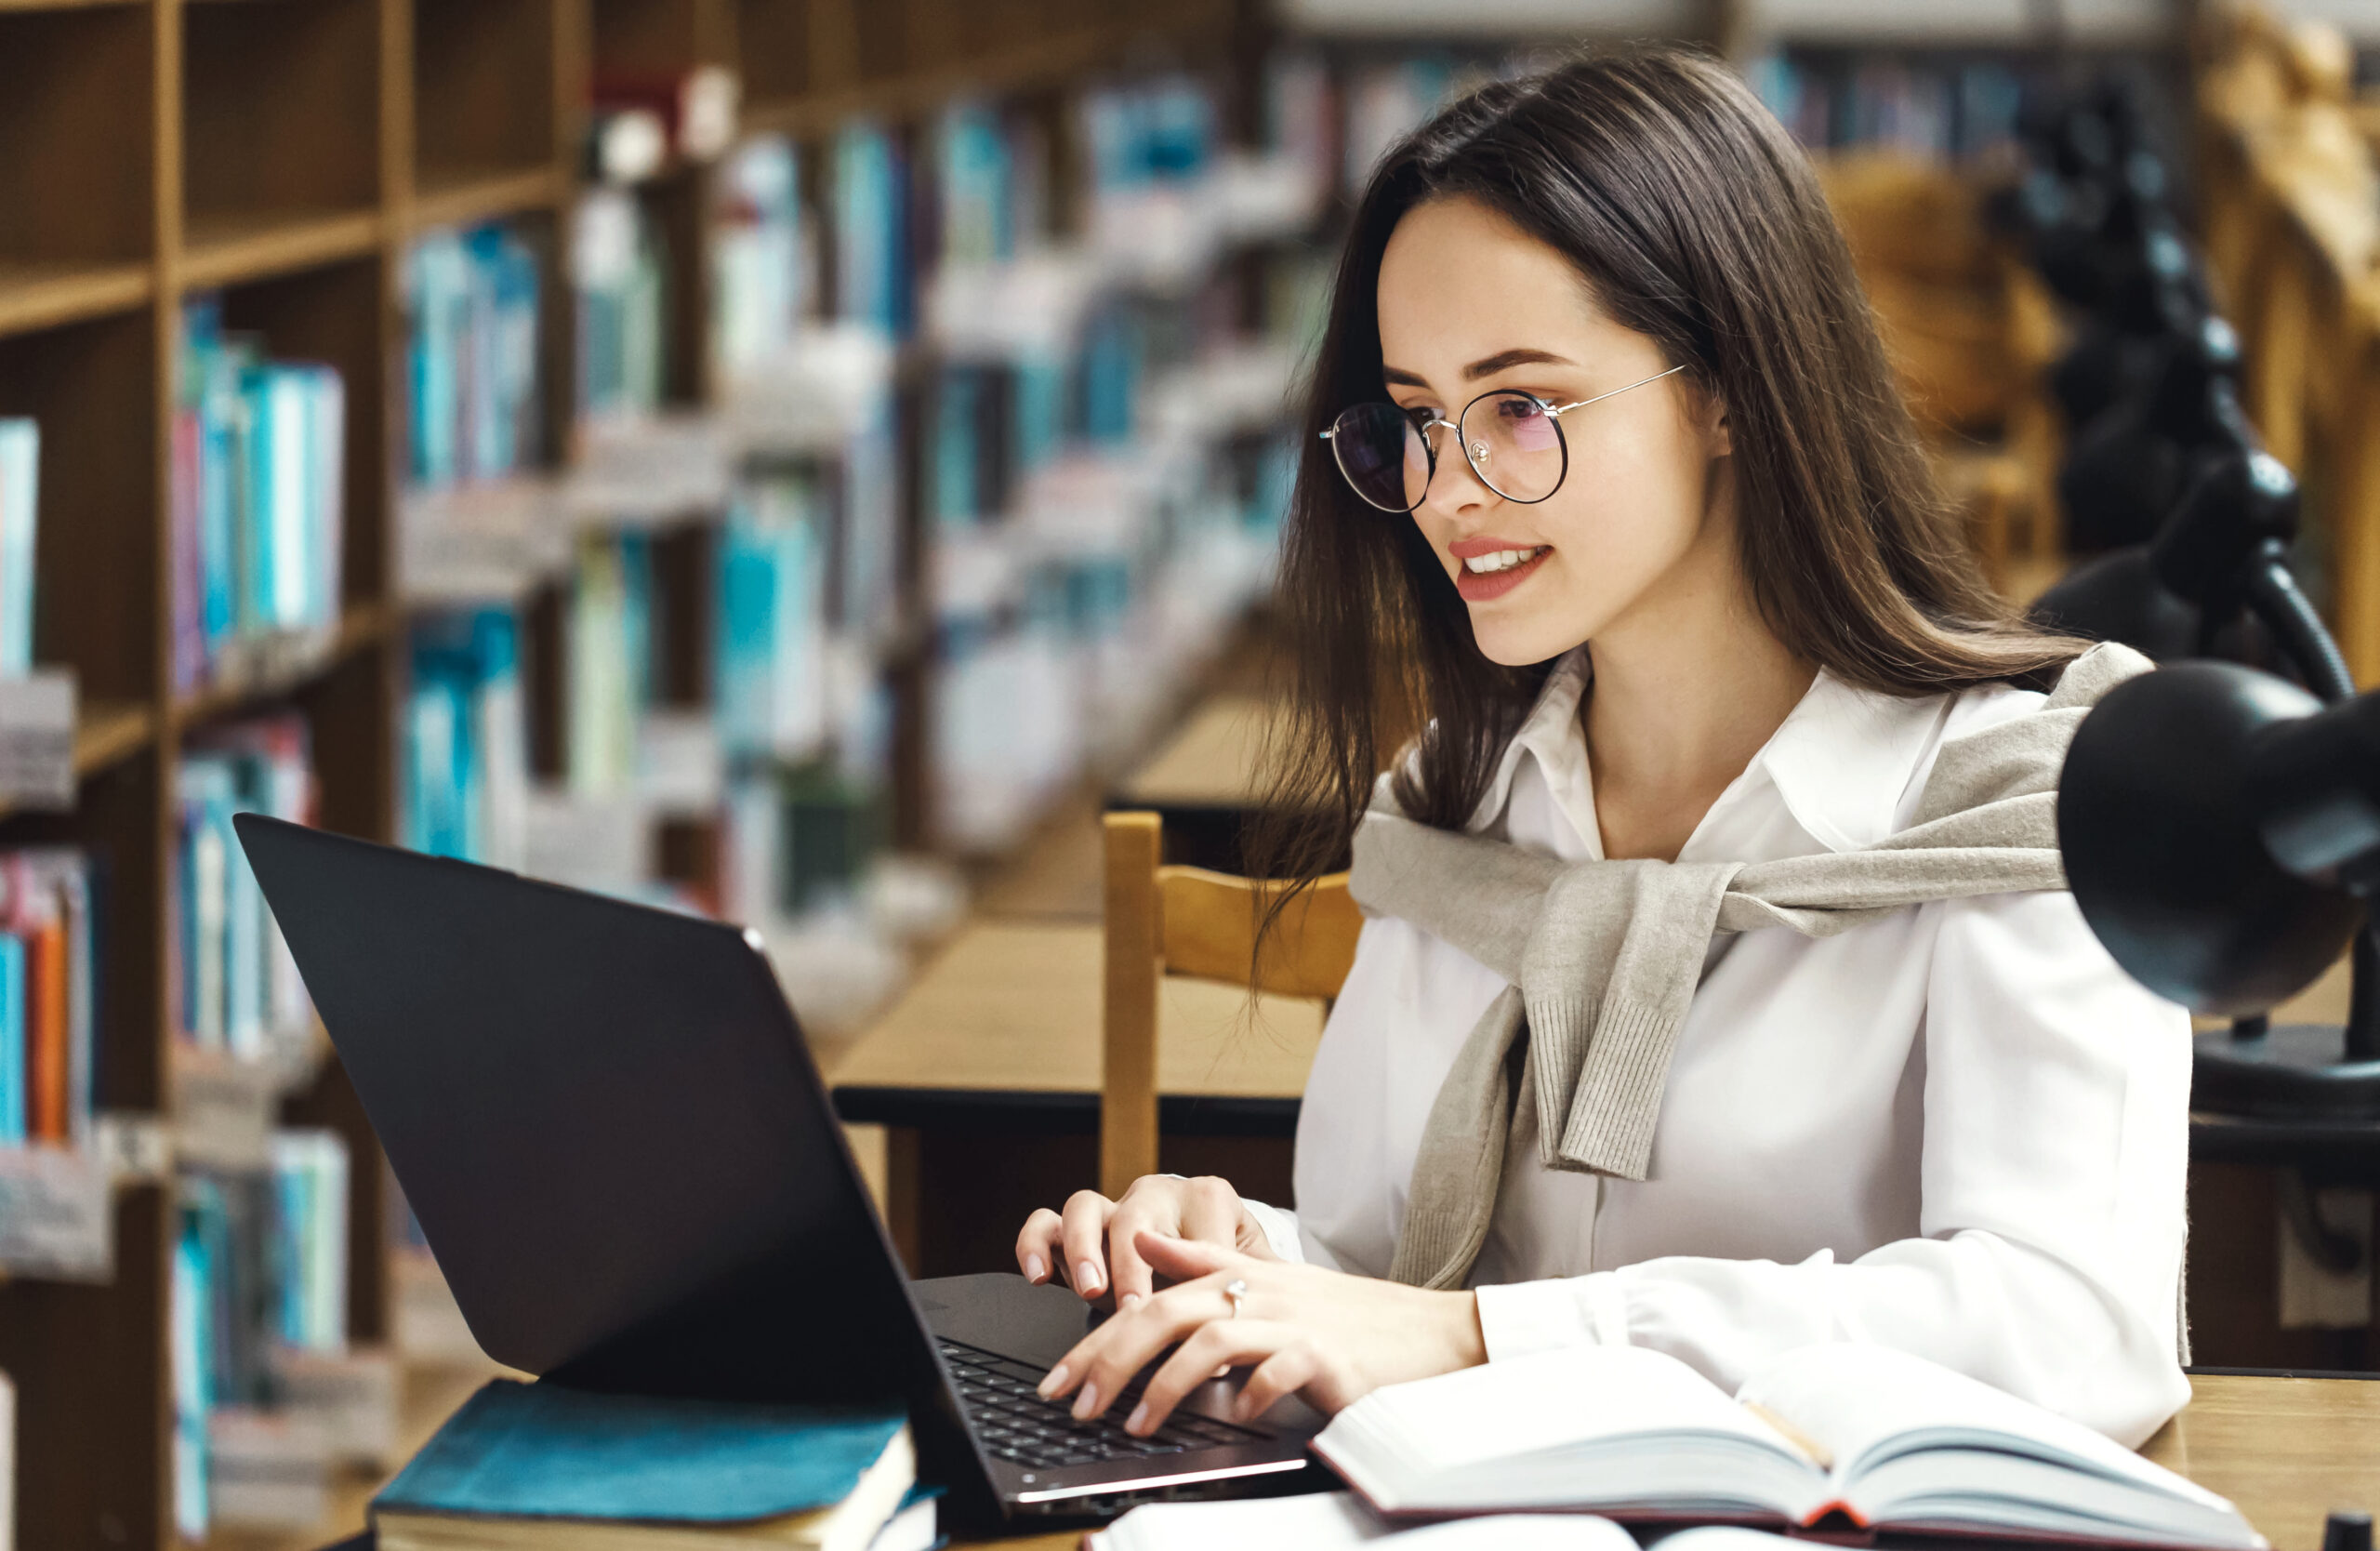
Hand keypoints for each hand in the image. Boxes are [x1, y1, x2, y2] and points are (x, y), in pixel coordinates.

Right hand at [1015, 1174, 1276, 1307]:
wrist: (1210, 1238)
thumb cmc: (1231, 1258)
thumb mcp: (1253, 1268)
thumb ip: (1254, 1293)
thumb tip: (1244, 1341)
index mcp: (1206, 1197)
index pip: (1199, 1236)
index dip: (1201, 1285)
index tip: (1207, 1328)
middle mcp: (1156, 1194)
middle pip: (1137, 1219)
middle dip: (1133, 1267)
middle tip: (1135, 1308)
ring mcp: (1113, 1207)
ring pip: (1084, 1208)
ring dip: (1083, 1250)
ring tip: (1089, 1290)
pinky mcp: (1076, 1225)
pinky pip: (1045, 1221)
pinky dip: (1035, 1244)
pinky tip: (1038, 1276)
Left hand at [1035, 1231, 1485, 1437]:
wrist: (1429, 1335)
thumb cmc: (1347, 1318)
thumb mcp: (1269, 1279)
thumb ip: (1204, 1258)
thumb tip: (1144, 1237)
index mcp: (1239, 1275)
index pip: (1149, 1295)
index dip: (1096, 1334)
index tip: (1058, 1378)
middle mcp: (1259, 1291)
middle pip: (1164, 1313)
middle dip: (1109, 1359)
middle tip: (1075, 1403)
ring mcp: (1293, 1322)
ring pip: (1209, 1341)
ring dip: (1164, 1386)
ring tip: (1136, 1424)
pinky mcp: (1327, 1355)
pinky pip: (1274, 1373)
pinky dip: (1245, 1398)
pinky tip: (1228, 1421)